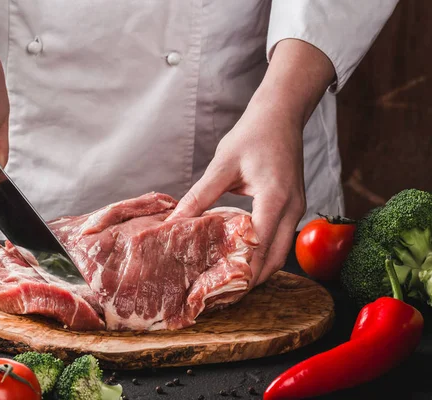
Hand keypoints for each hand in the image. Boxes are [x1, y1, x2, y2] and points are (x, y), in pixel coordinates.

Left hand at [168, 101, 305, 287]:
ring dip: (258, 270)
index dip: (238, 271)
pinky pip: (280, 240)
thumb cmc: (253, 134)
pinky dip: (264, 254)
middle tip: (221, 296)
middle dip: (250, 281)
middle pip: (274, 259)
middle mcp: (292, 210)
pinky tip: (242, 258)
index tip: (215, 288)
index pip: (258, 247)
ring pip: (280, 253)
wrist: (281, 114)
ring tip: (230, 283)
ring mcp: (296, 209)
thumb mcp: (222, 165)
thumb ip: (200, 196)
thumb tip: (175, 221)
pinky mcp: (293, 206)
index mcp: (275, 200)